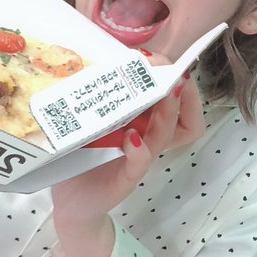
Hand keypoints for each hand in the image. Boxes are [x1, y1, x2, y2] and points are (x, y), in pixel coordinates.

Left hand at [51, 66, 204, 256]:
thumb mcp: (92, 121)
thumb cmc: (82, 159)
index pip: (179, 102)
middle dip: (184, 93)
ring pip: (165, 135)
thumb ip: (99, 96)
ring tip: (166, 95)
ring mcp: (139, 159)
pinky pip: (140, 162)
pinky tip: (131, 137)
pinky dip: (139, 149)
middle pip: (185, 118)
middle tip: (177, 75)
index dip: (180, 82)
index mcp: (144, 123)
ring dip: (167, 113)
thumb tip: (99, 54)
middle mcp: (147, 140)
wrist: (71, 203)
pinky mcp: (125, 179)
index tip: (168, 63)